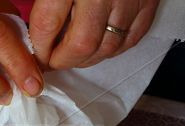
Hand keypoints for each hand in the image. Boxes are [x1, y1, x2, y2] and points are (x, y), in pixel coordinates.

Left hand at [29, 0, 159, 69]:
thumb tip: (35, 28)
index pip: (47, 25)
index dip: (39, 47)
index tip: (37, 53)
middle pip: (81, 45)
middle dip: (62, 61)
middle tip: (53, 61)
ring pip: (107, 47)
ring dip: (87, 59)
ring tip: (74, 56)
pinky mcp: (149, 0)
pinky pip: (132, 39)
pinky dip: (113, 49)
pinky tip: (100, 46)